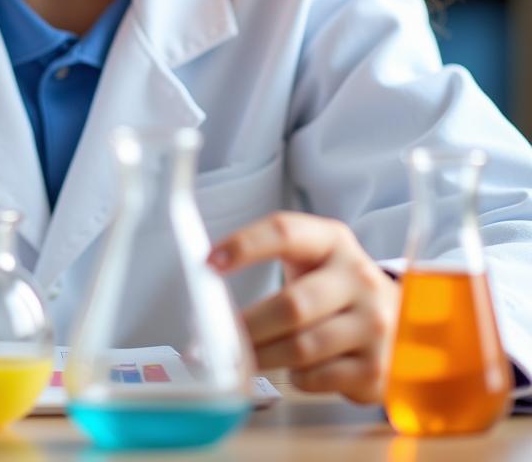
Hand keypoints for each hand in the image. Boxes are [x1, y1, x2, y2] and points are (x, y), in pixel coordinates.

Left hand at [208, 211, 399, 403]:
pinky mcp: (377, 368)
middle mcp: (359, 278)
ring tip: (245, 357)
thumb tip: (208, 274)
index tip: (210, 263)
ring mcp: (374, 324)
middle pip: (291, 305)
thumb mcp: (312, 258)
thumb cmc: (334, 286)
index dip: (245, 245)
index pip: (285, 231)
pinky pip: (318, 378)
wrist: (401, 321)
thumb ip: (269, 256)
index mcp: (333, 240)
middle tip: (221, 337)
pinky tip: (293, 369)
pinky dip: (296, 377)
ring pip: (302, 347)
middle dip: (248, 325)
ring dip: (264, 356)